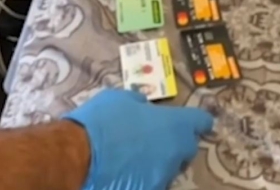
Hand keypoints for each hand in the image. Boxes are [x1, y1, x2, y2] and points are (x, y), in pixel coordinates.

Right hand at [64, 89, 213, 189]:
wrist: (78, 157)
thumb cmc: (102, 120)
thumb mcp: (121, 99)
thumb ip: (140, 104)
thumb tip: (145, 109)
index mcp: (174, 125)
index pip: (200, 121)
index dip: (199, 120)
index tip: (198, 122)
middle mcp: (174, 153)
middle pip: (186, 148)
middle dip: (176, 144)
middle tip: (156, 139)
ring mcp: (161, 178)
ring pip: (167, 169)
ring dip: (157, 163)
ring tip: (134, 159)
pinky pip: (151, 183)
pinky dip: (142, 178)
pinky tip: (125, 174)